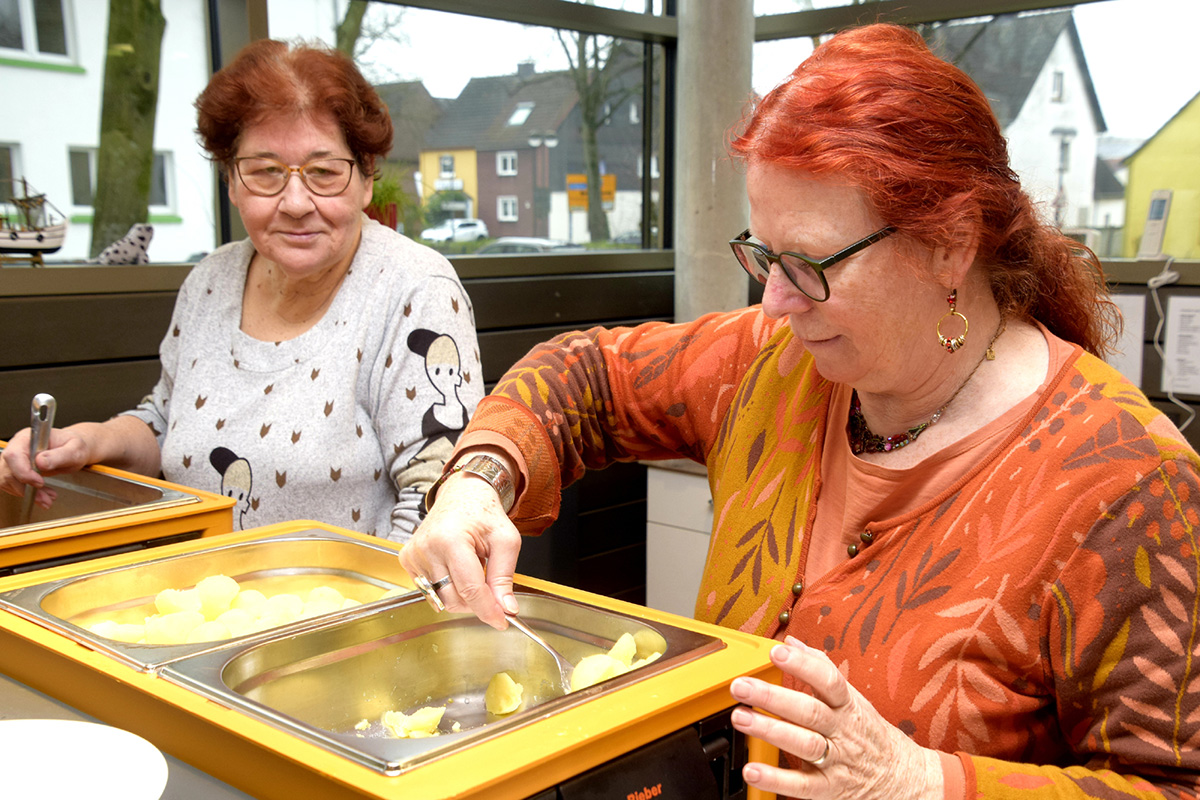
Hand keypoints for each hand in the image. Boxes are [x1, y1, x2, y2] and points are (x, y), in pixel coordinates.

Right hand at [0, 426, 92, 505]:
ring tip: (47, 497)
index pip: (14, 454)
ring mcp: (15, 460)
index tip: (39, 482)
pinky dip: (28, 494)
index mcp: (29, 438)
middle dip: (26, 487)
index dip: (23, 471)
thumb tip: (41, 461)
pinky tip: (42, 495)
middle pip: (8, 470)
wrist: (73, 450)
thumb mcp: (74, 450)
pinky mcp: (16, 471)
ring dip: (27, 493)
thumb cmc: (73, 446)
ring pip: (9, 481)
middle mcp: (18, 447)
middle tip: (46, 496)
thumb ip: (60, 455)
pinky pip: (13, 486)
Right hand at [399, 470, 521, 629]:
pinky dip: (448, 586)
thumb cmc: (484, 514)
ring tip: (472, 568)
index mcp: (451, 540)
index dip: (488, 610)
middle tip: (490, 585)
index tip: (502, 621)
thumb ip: (504, 577)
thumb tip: (506, 608)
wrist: (462, 495)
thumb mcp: (505, 541)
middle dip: (477, 602)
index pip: (470, 589)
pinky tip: (455, 567)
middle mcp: (427, 548)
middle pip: (454, 599)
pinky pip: (431, 590)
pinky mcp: (407, 560)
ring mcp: (414, 555)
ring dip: (463, 594)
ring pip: (442, 599)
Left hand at [729, 636, 942, 799]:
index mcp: (848, 705)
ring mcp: (838, 761)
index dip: (803, 665)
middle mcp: (843, 731)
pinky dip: (776, 779)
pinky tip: (752, 770)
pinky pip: (803, 785)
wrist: (904, 778)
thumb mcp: (852, 698)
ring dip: (770, 731)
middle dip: (772, 697)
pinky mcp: (831, 789)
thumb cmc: (870, 734)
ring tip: (740, 718)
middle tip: (741, 686)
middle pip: (809, 712)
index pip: (828, 680)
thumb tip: (791, 642)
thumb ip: (820, 668)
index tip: (777, 652)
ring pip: (804, 744)